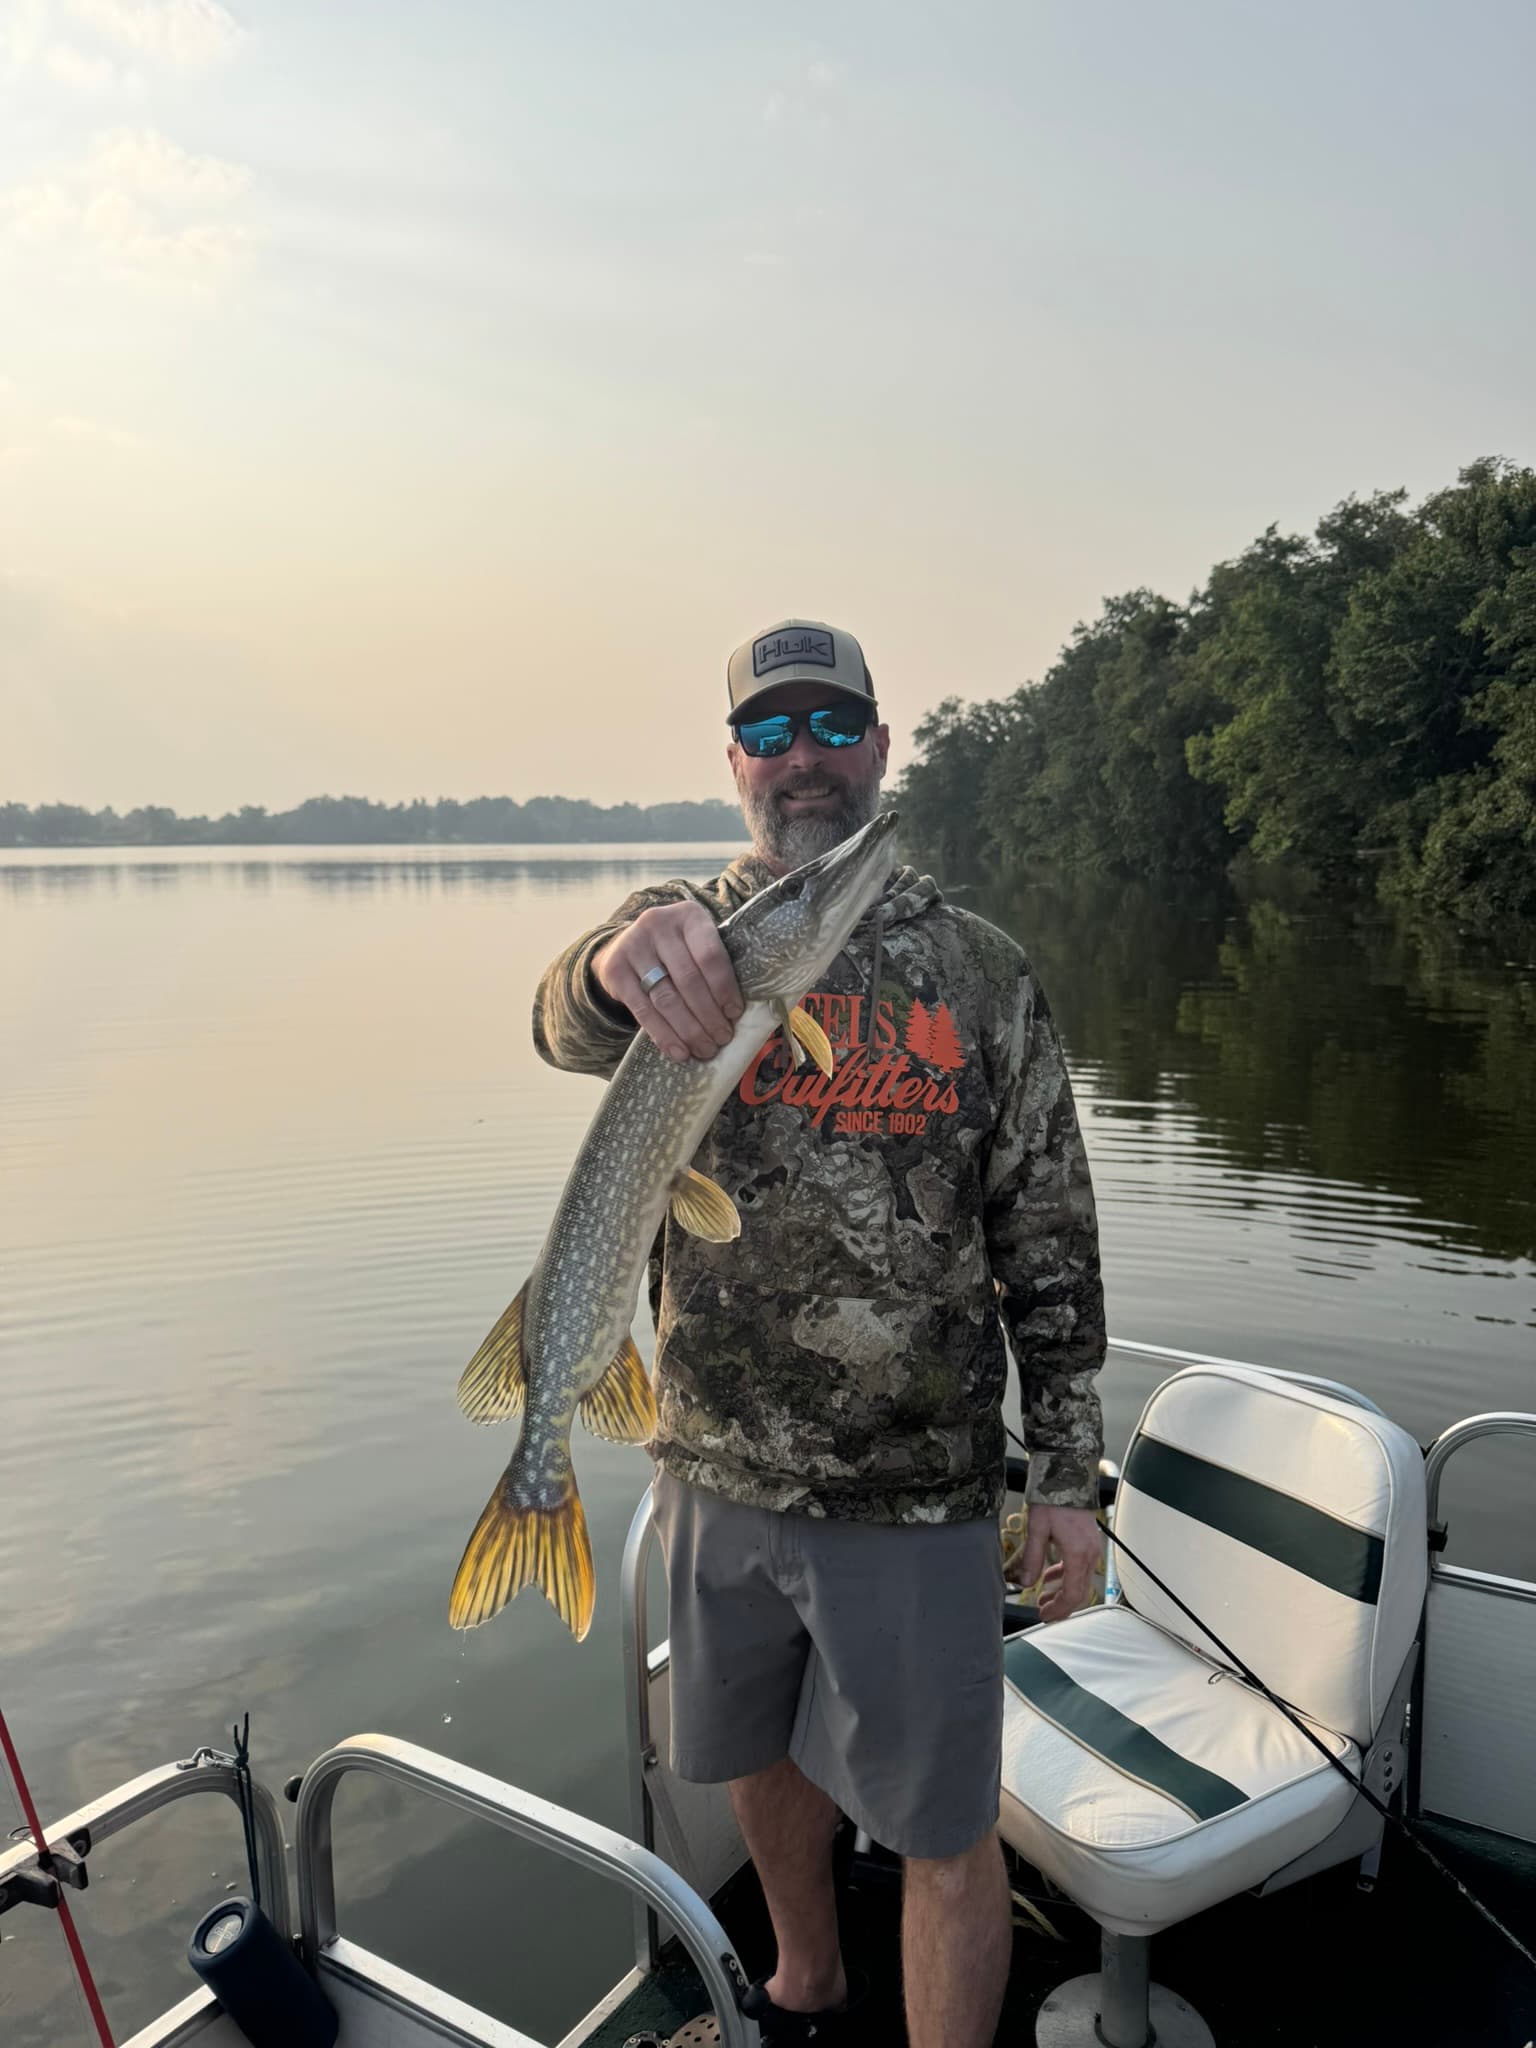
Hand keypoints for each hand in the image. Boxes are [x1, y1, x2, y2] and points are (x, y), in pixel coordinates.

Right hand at [593, 902, 744, 1062]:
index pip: (710, 956)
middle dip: (709, 1016)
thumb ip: (714, 967)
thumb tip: (735, 1016)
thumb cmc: (677, 950)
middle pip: (688, 980)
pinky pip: (643, 1010)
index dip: (724, 990)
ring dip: (689, 1030)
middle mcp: (658, 924)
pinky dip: (664, 1035)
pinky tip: (679, 1051)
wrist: (627, 945)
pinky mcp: (614, 970)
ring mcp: (633, 946)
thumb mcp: (696, 944)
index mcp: (688, 915)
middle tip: (722, 1039)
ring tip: (705, 1049)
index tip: (735, 1015)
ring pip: (666, 999)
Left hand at [1007, 1505, 1101, 1623]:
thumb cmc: (1054, 1499)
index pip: (1072, 1593)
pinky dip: (1066, 1576)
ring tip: (1044, 1597)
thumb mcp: (1037, 1529)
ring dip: (1063, 1592)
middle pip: (1079, 1591)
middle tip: (1043, 1611)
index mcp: (1077, 1554)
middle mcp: (1089, 1554)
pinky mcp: (1088, 1542)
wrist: (1067, 1477)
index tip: (1045, 1615)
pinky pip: (1080, 1567)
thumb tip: (1025, 1582)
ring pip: (1080, 1581)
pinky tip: (1050, 1576)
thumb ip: (1032, 1558)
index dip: (1059, 1609)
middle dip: (1061, 1605)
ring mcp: (1091, 1548)